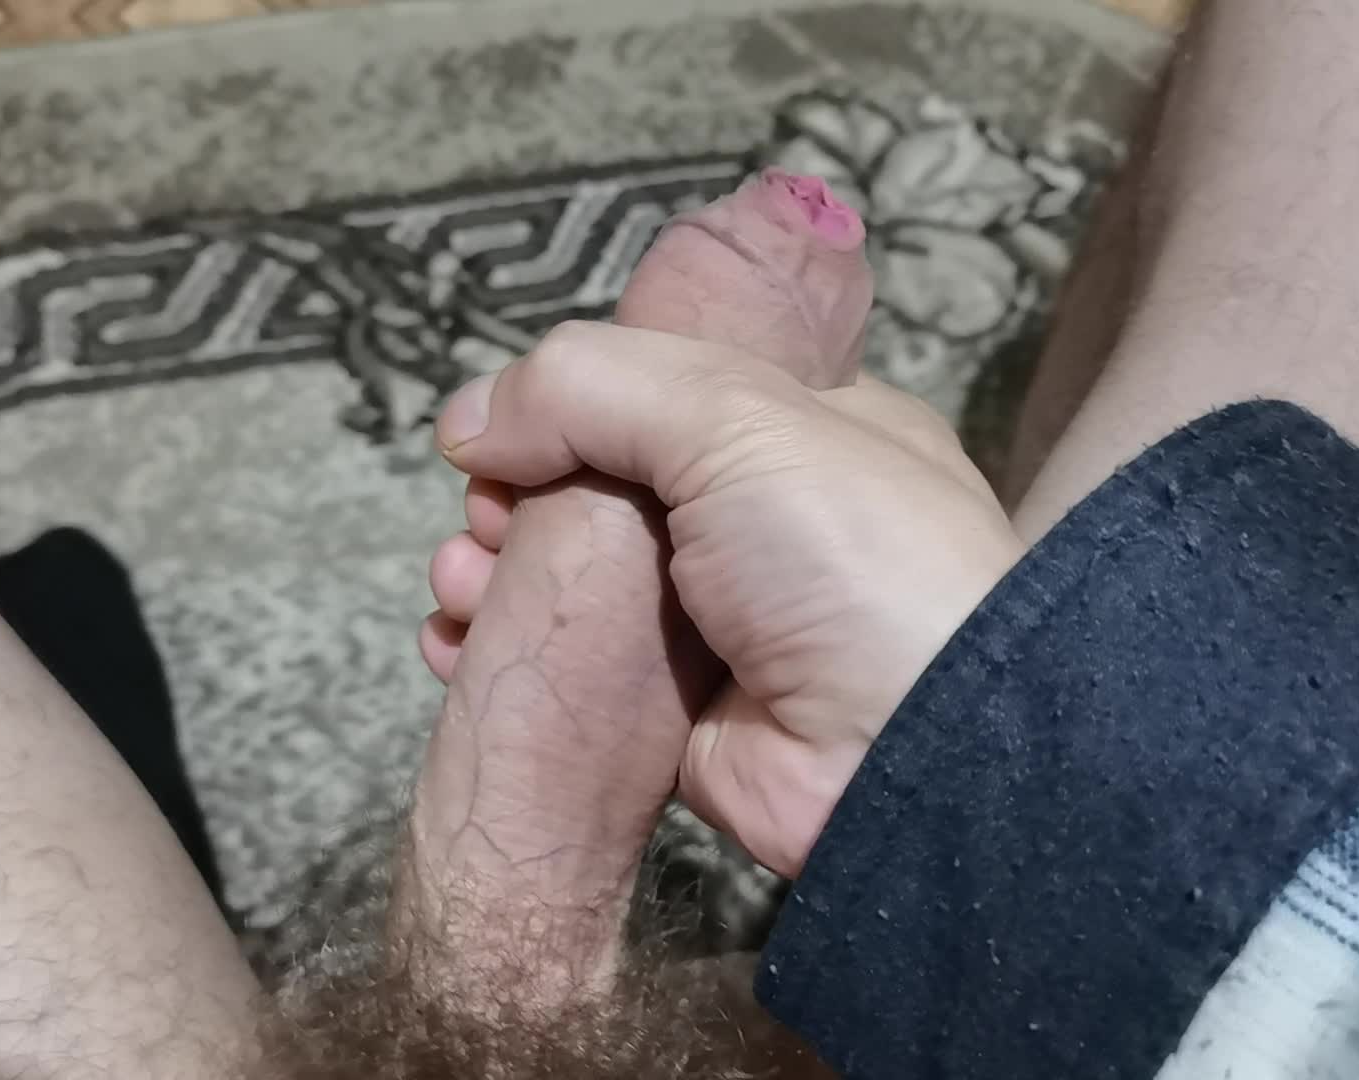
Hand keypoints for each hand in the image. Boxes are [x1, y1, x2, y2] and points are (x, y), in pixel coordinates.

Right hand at [423, 320, 1024, 875]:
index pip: (668, 391)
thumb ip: (591, 386)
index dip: (581, 402)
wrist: (903, 753)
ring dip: (491, 571)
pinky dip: (497, 652)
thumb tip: (469, 420)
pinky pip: (566, 671)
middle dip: (518, 492)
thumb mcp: (736, 413)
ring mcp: (716, 625)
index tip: (521, 427)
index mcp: (806, 432)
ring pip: (569, 581)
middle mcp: (762, 525)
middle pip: (600, 486)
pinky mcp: (673, 715)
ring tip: (459, 581)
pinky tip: (455, 641)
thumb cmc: (848, 558)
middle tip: (487, 515)